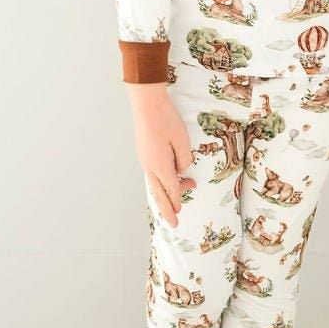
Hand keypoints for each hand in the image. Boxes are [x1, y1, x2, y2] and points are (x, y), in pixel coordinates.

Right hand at [125, 84, 195, 225]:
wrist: (146, 104)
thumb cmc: (165, 120)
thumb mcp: (182, 140)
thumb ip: (184, 159)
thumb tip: (181, 170)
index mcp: (160, 164)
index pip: (171, 188)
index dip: (177, 200)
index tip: (180, 212)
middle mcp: (150, 165)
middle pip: (159, 193)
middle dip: (166, 209)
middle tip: (173, 223)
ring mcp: (145, 159)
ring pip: (155, 184)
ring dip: (165, 195)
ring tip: (177, 203)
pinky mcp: (144, 153)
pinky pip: (152, 175)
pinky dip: (159, 184)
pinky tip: (166, 184)